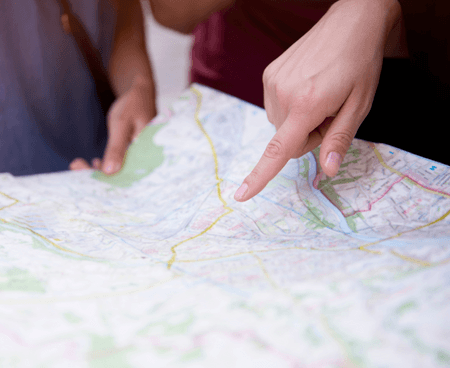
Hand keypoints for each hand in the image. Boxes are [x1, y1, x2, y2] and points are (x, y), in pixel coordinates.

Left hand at [69, 79, 155, 172]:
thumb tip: (109, 172)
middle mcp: (145, 160)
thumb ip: (117, 148)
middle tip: (75, 166)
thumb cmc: (133, 105)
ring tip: (77, 164)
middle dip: (97, 175)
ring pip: (118, 171)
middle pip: (121, 176)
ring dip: (98, 171)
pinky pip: (118, 164)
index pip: (127, 175)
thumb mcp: (122, 125)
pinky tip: (94, 162)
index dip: (106, 179)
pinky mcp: (131, 154)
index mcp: (149, 156)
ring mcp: (138, 158)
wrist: (139, 93)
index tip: (83, 175)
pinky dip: (105, 164)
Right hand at [234, 0, 401, 201]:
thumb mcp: (360, 105)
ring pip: (279, 124)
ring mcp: (272, 82)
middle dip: (307, 136)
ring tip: (319, 96)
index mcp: (306, 105)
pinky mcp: (269, 74)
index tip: (241, 195)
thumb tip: (327, 170)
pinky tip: (307, 86)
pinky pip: (275, 106)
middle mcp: (282, 94)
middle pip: (286, 140)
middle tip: (329, 113)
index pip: (278, 149)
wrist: (350, 22)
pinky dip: (290, 105)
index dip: (259, 176)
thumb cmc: (360, 64)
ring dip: (297, 120)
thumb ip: (339, 139)